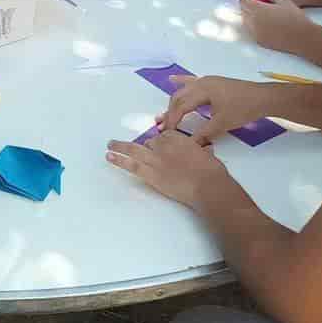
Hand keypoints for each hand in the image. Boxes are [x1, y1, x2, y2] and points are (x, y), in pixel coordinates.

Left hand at [106, 129, 232, 209]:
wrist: (208, 185)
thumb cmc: (211, 171)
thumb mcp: (207, 154)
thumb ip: (201, 150)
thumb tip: (205, 150)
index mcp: (178, 138)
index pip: (162, 137)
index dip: (159, 142)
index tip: (157, 145)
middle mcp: (164, 146)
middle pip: (148, 143)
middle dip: (143, 147)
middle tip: (133, 147)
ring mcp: (155, 159)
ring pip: (134, 150)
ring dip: (120, 146)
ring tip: (110, 144)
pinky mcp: (151, 174)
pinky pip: (131, 165)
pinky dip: (119, 160)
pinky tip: (110, 156)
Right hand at [159, 75, 275, 144]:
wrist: (263, 98)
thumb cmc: (243, 109)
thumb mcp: (222, 124)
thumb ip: (203, 134)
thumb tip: (189, 145)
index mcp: (202, 90)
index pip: (181, 106)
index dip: (172, 120)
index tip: (166, 132)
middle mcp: (202, 82)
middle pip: (179, 97)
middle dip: (170, 112)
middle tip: (164, 127)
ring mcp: (207, 81)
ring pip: (184, 91)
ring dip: (174, 102)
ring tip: (167, 114)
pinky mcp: (213, 83)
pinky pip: (193, 81)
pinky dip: (181, 82)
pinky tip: (172, 79)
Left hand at [239, 0, 309, 51]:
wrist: (302, 37)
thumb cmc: (295, 18)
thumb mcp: (284, 0)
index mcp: (259, 9)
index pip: (243, 0)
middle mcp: (254, 21)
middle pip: (243, 10)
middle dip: (247, 5)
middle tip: (256, 2)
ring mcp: (255, 32)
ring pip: (246, 21)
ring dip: (250, 15)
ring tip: (262, 13)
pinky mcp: (259, 40)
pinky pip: (251, 31)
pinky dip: (254, 25)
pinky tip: (265, 23)